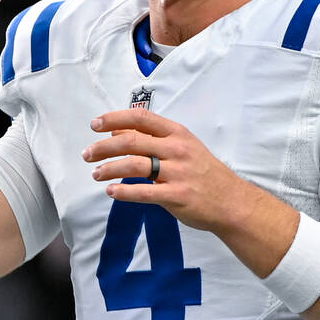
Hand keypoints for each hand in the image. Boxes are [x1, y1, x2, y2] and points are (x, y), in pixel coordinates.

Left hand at [81, 109, 257, 233]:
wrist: (231, 201)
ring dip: (109, 169)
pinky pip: (144, 193)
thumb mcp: (182, 147)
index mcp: (177, 133)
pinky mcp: (177, 196)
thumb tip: (117, 132)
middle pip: (132, 141)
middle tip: (87, 154)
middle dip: (104, 147)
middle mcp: (177, 149)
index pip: (141, 118)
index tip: (95, 124)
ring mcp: (178, 173)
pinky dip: (124, 192)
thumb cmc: (204, 172)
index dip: (115, 119)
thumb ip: (152, 139)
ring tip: (95, 174)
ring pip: (134, 166)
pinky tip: (111, 192)